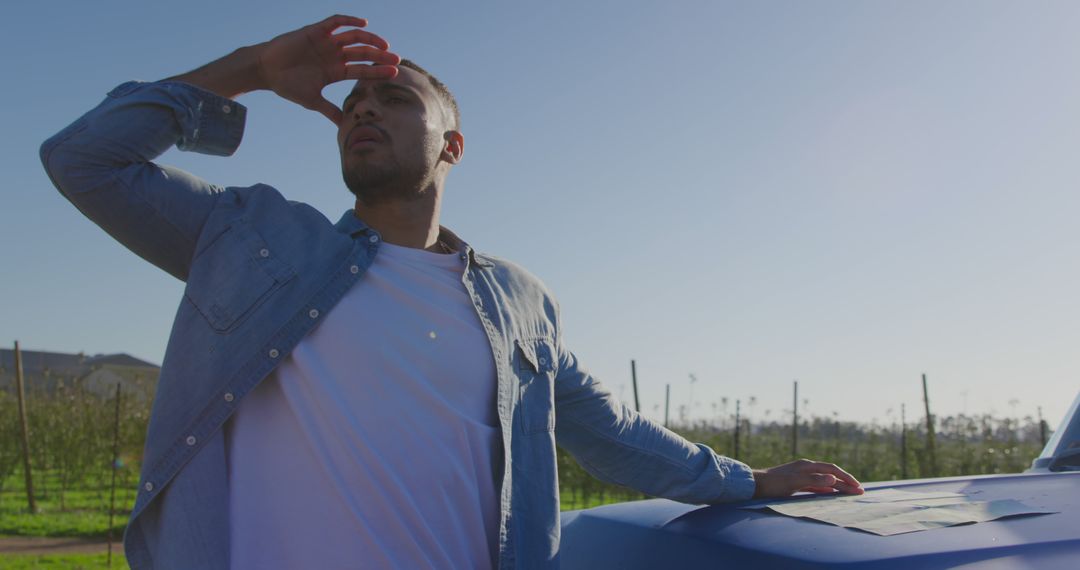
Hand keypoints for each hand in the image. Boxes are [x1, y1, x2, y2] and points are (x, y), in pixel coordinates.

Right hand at [255, 14, 400, 123]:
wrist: (266, 71)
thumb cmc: (288, 85)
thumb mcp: (312, 101)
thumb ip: (330, 111)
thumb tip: (344, 127)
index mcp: (336, 71)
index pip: (362, 69)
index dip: (378, 71)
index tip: (395, 73)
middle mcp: (334, 55)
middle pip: (362, 53)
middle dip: (380, 56)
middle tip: (397, 60)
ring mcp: (326, 42)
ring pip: (353, 37)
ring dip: (370, 39)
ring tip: (384, 45)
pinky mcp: (316, 31)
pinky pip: (335, 22)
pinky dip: (349, 20)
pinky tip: (363, 23)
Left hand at [752, 459, 863, 498]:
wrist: (753, 485)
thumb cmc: (772, 484)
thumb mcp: (794, 483)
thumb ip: (813, 480)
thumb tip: (834, 477)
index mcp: (806, 466)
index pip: (832, 469)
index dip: (846, 478)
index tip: (858, 487)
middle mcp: (805, 468)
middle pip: (830, 474)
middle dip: (845, 482)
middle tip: (860, 492)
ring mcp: (800, 474)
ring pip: (824, 479)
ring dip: (837, 485)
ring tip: (849, 492)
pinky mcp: (796, 482)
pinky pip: (816, 484)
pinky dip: (826, 488)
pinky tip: (830, 492)